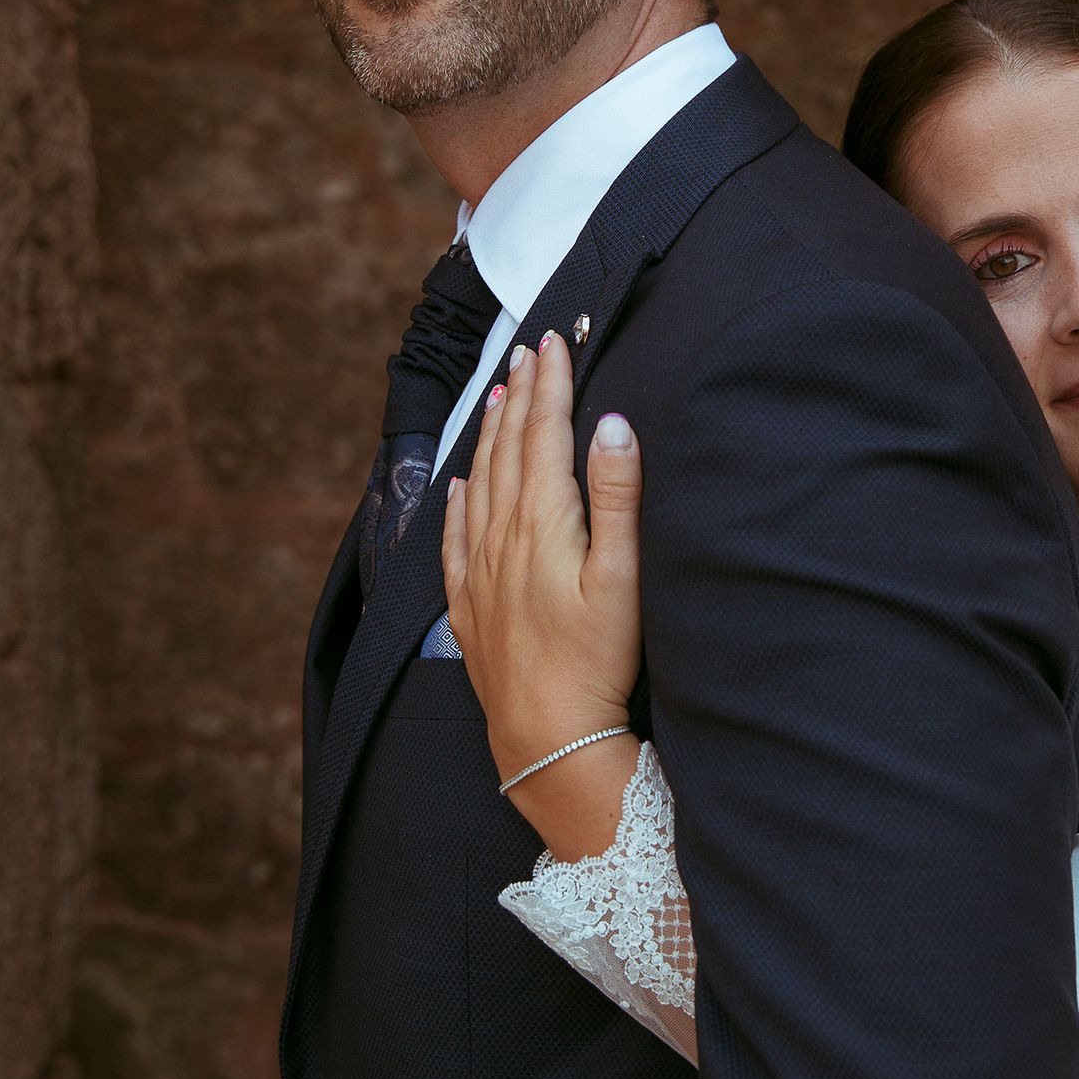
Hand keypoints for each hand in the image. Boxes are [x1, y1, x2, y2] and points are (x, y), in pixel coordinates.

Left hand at [443, 328, 644, 800]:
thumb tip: (613, 424)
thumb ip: (617, 496)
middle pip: (509, 448)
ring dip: (490, 434)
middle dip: (521, 394)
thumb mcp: (622, 575)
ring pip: (481, 482)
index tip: (556, 342)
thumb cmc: (596, 660)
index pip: (544, 434)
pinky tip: (461, 484)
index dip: (551, 384)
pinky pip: (455, 536)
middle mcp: (502, 537)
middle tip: (530, 350)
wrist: (547, 736)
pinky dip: (460, 499)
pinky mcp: (470, 605)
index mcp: (542, 522)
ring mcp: (480, 571)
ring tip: (497, 396)